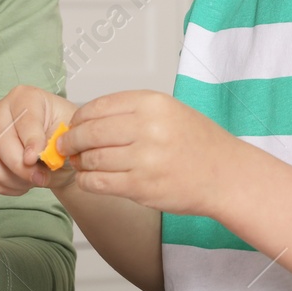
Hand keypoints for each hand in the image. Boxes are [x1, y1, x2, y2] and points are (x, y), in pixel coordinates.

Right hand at [0, 85, 78, 194]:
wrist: (62, 150)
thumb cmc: (66, 135)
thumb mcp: (70, 133)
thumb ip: (55, 141)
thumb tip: (33, 158)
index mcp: (25, 97)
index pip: (23, 120)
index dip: (30, 141)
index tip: (36, 158)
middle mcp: (2, 111)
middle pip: (2, 142)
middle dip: (22, 167)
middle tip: (42, 177)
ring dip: (18, 179)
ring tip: (38, 178)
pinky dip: (12, 186)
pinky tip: (27, 181)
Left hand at [58, 90, 243, 214]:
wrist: (226, 174)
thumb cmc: (198, 142)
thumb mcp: (168, 111)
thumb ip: (130, 111)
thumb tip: (86, 120)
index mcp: (152, 103)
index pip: (97, 107)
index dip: (78, 119)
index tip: (73, 126)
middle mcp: (147, 128)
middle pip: (89, 132)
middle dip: (70, 140)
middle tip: (65, 146)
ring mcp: (144, 158)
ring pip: (91, 158)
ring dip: (80, 162)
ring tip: (81, 163)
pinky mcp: (142, 187)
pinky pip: (99, 183)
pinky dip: (87, 181)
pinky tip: (90, 179)